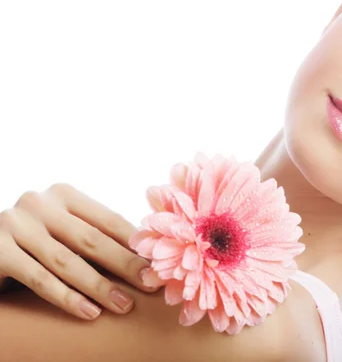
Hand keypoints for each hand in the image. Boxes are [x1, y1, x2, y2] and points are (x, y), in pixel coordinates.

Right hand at [0, 183, 154, 319]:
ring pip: (67, 262)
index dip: (136, 244)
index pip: (108, 220)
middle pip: (92, 239)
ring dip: (100, 286)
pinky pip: (39, 279)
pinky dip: (67, 298)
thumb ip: (94, 235)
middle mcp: (39, 203)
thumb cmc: (34, 243)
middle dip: (125, 265)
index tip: (160, 264)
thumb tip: (147, 255)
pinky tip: (90, 312)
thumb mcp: (63, 231)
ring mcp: (15, 225)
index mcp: (64, 194)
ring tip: (125, 305)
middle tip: (151, 284)